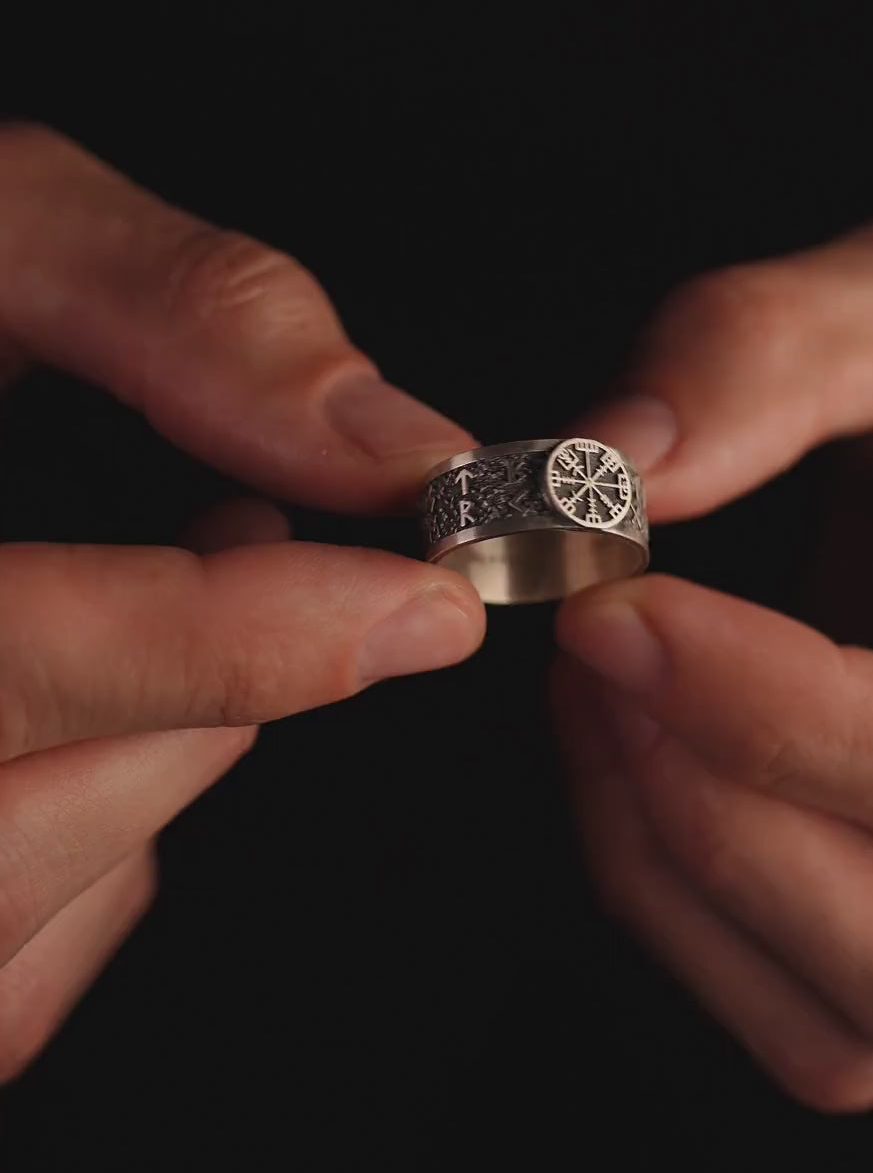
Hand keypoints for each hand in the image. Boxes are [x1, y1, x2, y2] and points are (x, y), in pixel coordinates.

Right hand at [0, 125, 484, 1080]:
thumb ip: (175, 311)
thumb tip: (387, 442)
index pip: (6, 663)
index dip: (233, 640)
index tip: (419, 606)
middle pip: (30, 828)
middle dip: (205, 702)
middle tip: (263, 570)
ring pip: (23, 922)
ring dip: (152, 767)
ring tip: (144, 619)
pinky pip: (6, 973)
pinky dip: (91, 846)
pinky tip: (64, 723)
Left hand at [553, 207, 872, 1110]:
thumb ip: (780, 349)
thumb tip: (612, 463)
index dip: (784, 714)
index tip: (617, 609)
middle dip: (715, 803)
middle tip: (598, 640)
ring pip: (847, 1032)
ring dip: (673, 861)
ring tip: (599, 684)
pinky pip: (792, 1018)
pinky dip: (673, 902)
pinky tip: (628, 748)